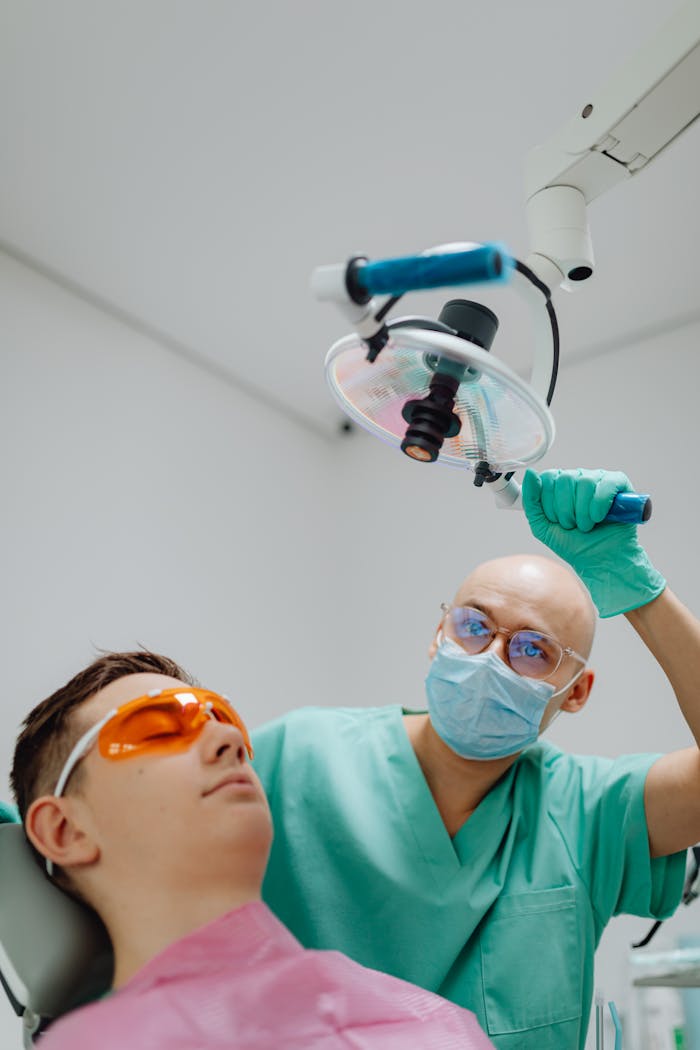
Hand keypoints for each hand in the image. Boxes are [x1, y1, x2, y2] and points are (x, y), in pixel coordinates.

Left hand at [521, 468, 665, 617]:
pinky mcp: (619, 484)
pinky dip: (599, 504)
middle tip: (573, 525)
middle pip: (565, 479)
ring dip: (583, 512)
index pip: (548, 478)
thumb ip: (531, 501)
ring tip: (587, 525)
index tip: (556, 520)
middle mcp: (579, 478)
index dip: (550, 503)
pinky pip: (606, 484)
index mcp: (559, 486)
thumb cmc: (574, 544)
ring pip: (584, 481)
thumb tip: (530, 473)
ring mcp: (599, 479)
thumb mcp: (542, 526)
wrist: (600, 561)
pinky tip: (599, 518)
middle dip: (566, 511)